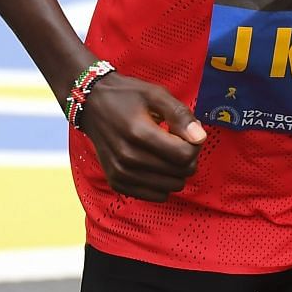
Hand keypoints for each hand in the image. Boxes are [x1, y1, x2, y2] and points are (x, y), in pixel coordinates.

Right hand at [77, 72, 204, 201]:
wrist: (92, 104)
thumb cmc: (127, 96)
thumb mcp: (156, 94)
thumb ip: (180, 115)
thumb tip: (200, 138)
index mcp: (138, 133)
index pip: (185, 156)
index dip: (194, 144)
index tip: (186, 132)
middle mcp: (127, 157)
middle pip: (181, 173)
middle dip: (187, 157)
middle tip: (176, 140)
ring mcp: (120, 173)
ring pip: (171, 187)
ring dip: (176, 171)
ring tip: (165, 151)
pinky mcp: (117, 183)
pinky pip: (156, 196)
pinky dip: (162, 183)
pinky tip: (155, 164)